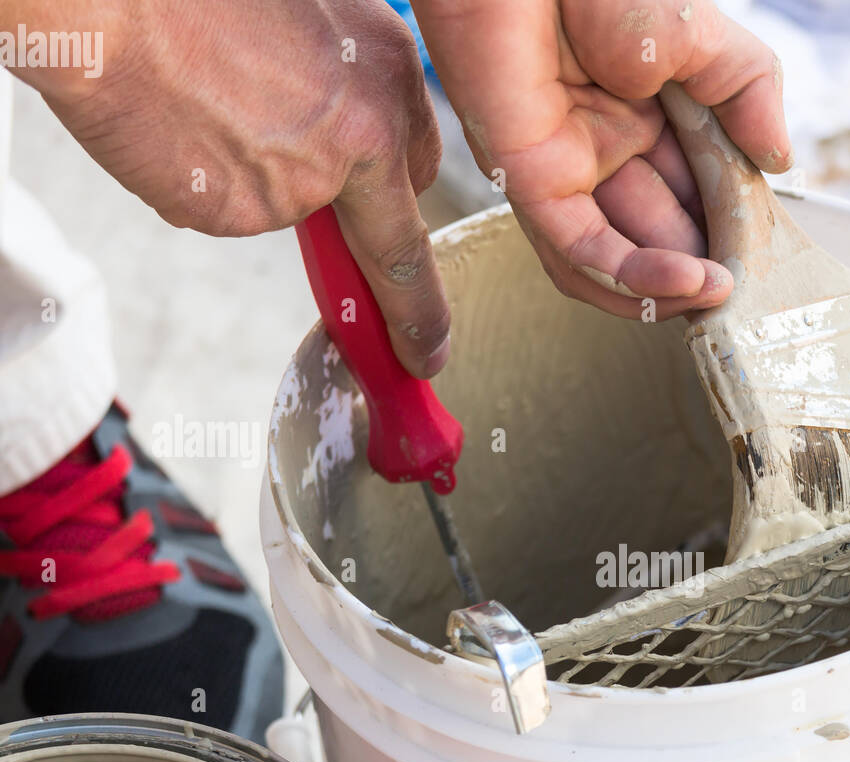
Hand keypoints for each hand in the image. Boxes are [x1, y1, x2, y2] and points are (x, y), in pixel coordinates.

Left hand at [6, 0, 450, 376]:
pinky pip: (356, 67)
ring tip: (269, 134)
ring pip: (390, 115)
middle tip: (324, 226)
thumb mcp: (229, 208)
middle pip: (412, 174)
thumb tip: (314, 201)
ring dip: (350, 142)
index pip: (401, 255)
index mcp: (367, 144)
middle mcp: (385, 79)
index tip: (423, 352)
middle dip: (374, 204)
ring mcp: (368, 26)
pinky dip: (321, 89)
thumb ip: (299, 216)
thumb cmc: (137, 87)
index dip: (413, 316)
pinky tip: (263, 85)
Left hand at [412, 0, 791, 317]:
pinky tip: (686, 279)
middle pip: (660, 232)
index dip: (730, 224)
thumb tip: (780, 162)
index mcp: (644, 115)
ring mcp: (566, 169)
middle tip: (745, 280)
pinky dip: (634, 275)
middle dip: (705, 261)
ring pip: (617, 260)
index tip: (765, 248)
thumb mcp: (702, 35)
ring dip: (669, 288)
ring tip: (718, 292)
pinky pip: (581, 249)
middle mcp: (603, 149)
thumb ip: (746, 93)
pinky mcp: (530, 180)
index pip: (695, 190)